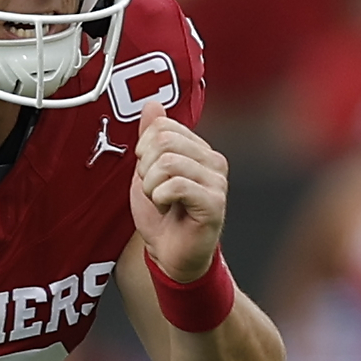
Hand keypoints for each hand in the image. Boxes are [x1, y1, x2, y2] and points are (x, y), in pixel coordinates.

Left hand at [131, 96, 228, 283]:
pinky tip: (167, 208)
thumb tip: (153, 104)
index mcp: (198, 149)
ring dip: (150, 186)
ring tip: (160, 201)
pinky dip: (159, 198)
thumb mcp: (147, 171)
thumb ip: (151, 138)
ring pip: (168, 163)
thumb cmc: (162, 216)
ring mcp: (217, 181)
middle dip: (145, 169)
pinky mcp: (214, 203)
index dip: (143, 149)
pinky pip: (176, 185)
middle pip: (164, 142)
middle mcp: (213, 160)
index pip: (163, 126)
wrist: (171, 256)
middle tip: (153, 189)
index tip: (147, 172)